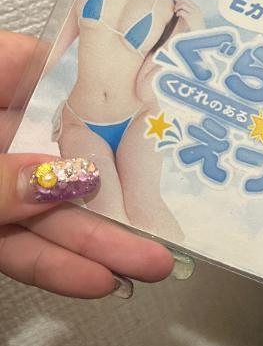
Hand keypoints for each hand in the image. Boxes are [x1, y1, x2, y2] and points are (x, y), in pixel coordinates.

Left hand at [0, 31, 173, 298]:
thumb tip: (66, 181)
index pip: (30, 66)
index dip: (86, 79)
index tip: (141, 97)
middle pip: (55, 152)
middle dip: (111, 189)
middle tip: (164, 202)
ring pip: (43, 211)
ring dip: (94, 242)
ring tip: (147, 262)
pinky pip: (16, 247)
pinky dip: (53, 266)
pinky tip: (95, 279)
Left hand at [174, 0, 204, 31]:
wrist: (201, 33)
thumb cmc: (198, 27)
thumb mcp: (196, 17)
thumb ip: (192, 12)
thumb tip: (183, 9)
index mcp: (197, 8)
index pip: (188, 0)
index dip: (181, 0)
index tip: (177, 2)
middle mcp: (196, 9)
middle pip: (185, 0)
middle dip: (178, 2)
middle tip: (174, 7)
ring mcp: (193, 13)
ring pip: (182, 5)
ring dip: (177, 7)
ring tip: (175, 11)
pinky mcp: (190, 17)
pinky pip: (181, 11)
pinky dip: (178, 12)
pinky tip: (177, 15)